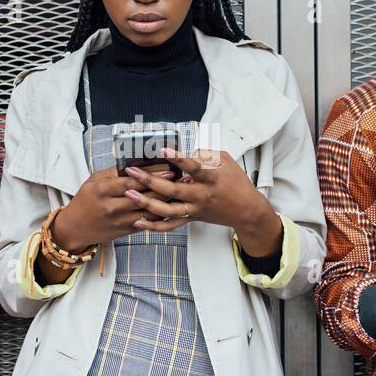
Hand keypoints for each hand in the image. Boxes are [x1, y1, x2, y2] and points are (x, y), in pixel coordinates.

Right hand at [50, 165, 176, 251]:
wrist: (75, 227)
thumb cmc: (86, 200)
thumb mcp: (94, 180)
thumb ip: (114, 172)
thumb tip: (136, 162)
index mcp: (103, 190)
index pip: (132, 181)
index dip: (152, 175)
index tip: (167, 168)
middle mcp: (112, 206)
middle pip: (143, 196)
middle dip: (163, 187)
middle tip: (179, 179)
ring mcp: (120, 221)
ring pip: (148, 211)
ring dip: (165, 202)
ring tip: (178, 193)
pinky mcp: (125, 231)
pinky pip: (146, 222)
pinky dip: (159, 215)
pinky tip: (169, 207)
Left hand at [120, 147, 278, 247]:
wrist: (246, 210)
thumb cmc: (236, 182)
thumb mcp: (226, 161)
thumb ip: (205, 154)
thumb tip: (186, 151)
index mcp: (210, 178)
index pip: (192, 166)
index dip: (178, 158)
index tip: (163, 149)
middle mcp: (200, 195)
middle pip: (172, 190)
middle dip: (149, 180)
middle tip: (131, 172)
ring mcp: (194, 209)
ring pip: (167, 210)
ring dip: (146, 203)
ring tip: (129, 194)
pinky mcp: (191, 218)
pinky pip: (170, 226)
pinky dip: (153, 226)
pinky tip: (138, 221)